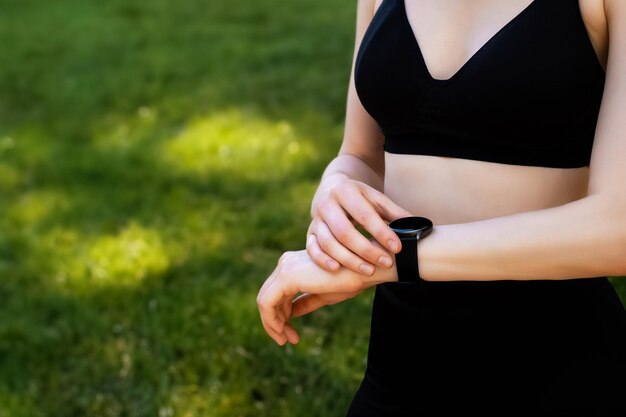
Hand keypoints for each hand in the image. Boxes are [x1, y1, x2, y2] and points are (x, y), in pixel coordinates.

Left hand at [256, 249, 394, 345]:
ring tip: (286, 340)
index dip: (280, 317)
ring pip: (264, 300)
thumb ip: (304, 302)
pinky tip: (282, 331)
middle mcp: (286, 263)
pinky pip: (267, 302)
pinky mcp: (287, 276)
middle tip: (287, 340)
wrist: (366, 269)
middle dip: (274, 322)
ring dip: (272, 324)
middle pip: (267, 297)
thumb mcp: (323, 294)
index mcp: (294, 265)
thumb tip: (288, 315)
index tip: (291, 335)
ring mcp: (285, 267)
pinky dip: (271, 319)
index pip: (276, 294)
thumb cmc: (350, 279)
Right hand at [307, 179, 410, 275]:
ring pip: (328, 243)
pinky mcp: (309, 232)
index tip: (397, 247)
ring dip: (348, 259)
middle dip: (366, 250)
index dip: (381, 232)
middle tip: (386, 263)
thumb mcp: (376, 199)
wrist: (332, 190)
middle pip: (345, 232)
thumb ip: (394, 212)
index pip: (364, 215)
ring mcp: (316, 219)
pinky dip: (323, 260)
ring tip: (369, 271)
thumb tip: (416, 226)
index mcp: (346, 191)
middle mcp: (327, 204)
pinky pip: (312, 249)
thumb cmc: (359, 198)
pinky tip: (337, 270)